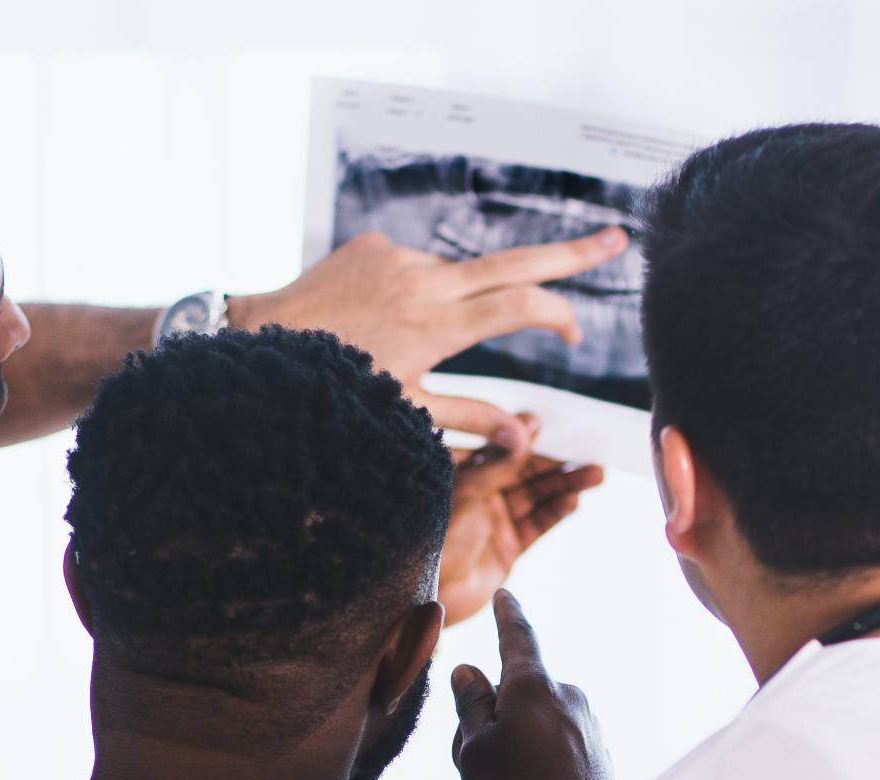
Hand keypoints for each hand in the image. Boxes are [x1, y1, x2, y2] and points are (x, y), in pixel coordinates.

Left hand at [225, 228, 629, 453]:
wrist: (260, 339)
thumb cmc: (333, 388)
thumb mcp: (403, 412)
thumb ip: (469, 418)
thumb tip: (527, 439)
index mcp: (435, 326)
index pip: (519, 305)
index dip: (557, 314)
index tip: (573, 333)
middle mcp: (423, 282)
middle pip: (515, 261)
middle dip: (572, 252)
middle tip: (619, 239)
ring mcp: (399, 257)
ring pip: (457, 275)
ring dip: (457, 302)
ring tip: (399, 341)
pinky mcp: (375, 243)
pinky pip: (416, 266)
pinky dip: (417, 291)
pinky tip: (378, 320)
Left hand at [438, 417, 605, 624]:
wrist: (426, 596)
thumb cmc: (432, 540)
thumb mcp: (465, 493)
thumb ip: (497, 464)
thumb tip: (525, 430)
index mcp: (460, 476)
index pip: (497, 448)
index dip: (520, 436)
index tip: (541, 423)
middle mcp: (479, 495)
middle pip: (524, 472)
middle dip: (554, 463)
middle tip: (585, 452)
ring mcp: (495, 521)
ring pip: (536, 497)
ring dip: (565, 485)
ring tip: (595, 474)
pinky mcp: (508, 547)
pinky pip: (537, 525)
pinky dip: (556, 512)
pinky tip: (573, 501)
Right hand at [451, 591, 614, 779]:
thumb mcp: (474, 750)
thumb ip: (471, 706)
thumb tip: (470, 670)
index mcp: (534, 686)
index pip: (517, 637)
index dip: (507, 616)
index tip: (506, 595)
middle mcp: (568, 696)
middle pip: (518, 693)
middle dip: (492, 716)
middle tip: (471, 760)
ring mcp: (588, 725)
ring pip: (536, 723)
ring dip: (515, 742)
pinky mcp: (599, 753)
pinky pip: (557, 745)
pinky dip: (539, 761)